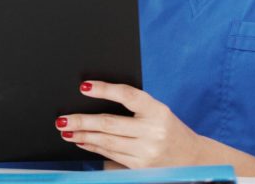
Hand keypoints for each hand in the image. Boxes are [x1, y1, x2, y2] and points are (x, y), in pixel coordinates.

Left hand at [55, 80, 202, 167]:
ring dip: (83, 135)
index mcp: (157, 110)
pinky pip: (111, 155)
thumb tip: (93, 94)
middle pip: (109, 124)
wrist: (192, 158)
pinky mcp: (141, 168)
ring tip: (66, 130)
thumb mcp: (157, 110)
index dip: (104, 89)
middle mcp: (153, 132)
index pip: (127, 95)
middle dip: (81, 121)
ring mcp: (147, 152)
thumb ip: (133, 104)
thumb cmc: (167, 126)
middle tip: (62, 119)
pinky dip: (93, 147)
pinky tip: (81, 141)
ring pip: (107, 142)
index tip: (83, 86)